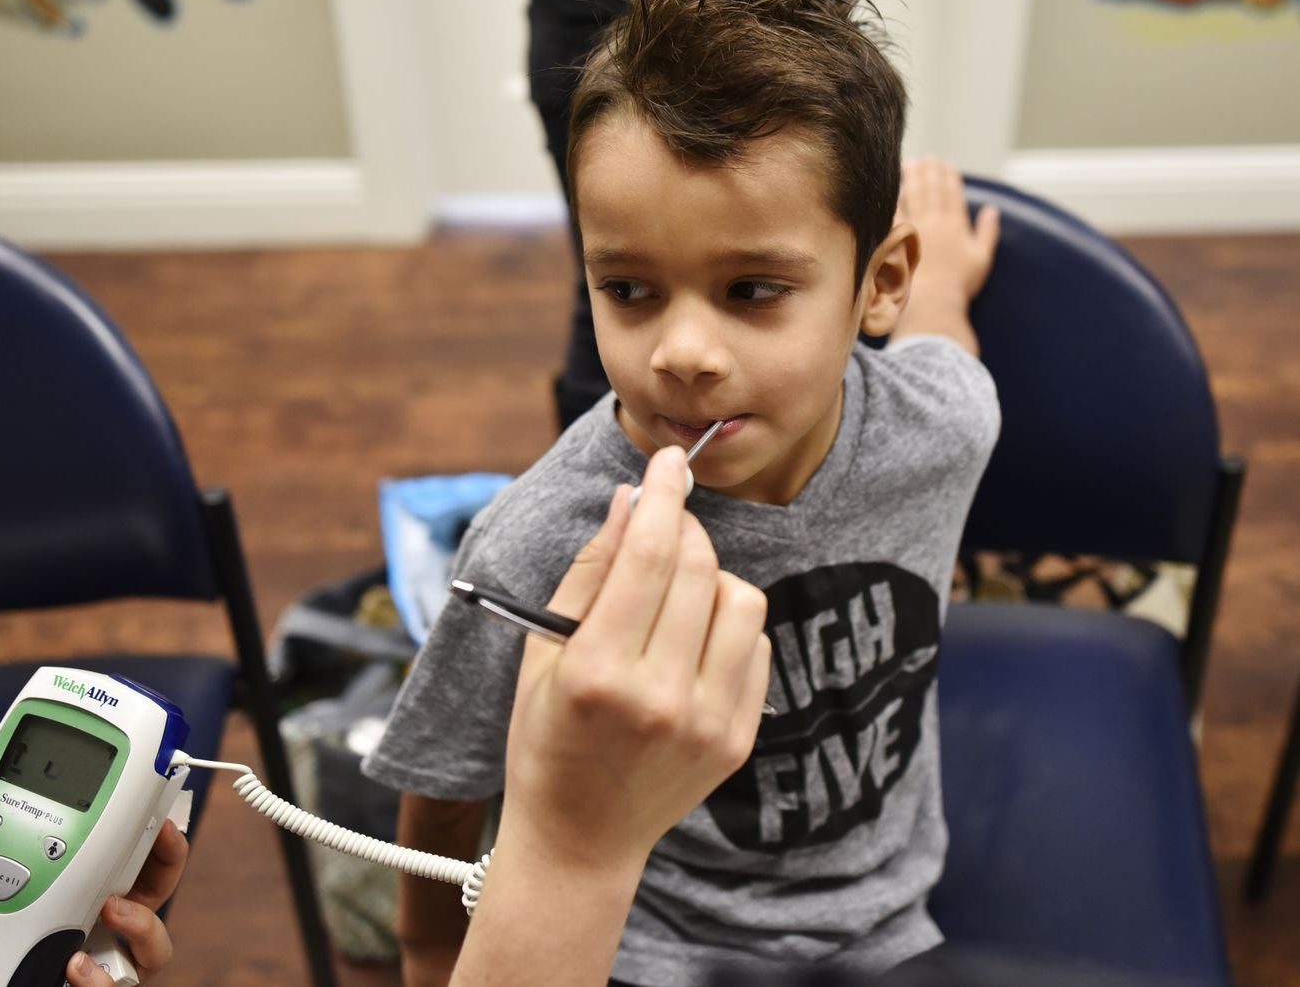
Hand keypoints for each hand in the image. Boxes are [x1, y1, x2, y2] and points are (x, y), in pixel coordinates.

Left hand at [0, 802, 187, 986]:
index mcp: (56, 903)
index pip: (112, 863)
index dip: (139, 831)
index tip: (144, 801)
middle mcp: (82, 936)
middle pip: (151, 895)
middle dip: (166, 860)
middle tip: (159, 837)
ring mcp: (83, 972)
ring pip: (151, 950)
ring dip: (144, 922)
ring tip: (113, 910)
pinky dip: (100, 981)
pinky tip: (75, 965)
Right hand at [500, 446, 772, 871]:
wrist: (580, 838)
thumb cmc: (547, 737)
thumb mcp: (542, 653)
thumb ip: (589, 572)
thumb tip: (630, 500)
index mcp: (599, 672)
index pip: (647, 556)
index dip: (661, 496)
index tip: (667, 460)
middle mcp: (660, 697)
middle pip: (699, 569)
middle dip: (683, 530)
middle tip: (663, 527)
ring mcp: (708, 722)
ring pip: (741, 600)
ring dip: (711, 578)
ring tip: (675, 595)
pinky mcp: (738, 738)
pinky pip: (756, 645)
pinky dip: (728, 625)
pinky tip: (692, 641)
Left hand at [897, 155, 998, 302]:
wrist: (933, 299)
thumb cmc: (960, 283)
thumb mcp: (982, 258)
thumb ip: (987, 232)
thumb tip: (993, 210)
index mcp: (956, 224)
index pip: (953, 193)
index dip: (950, 177)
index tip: (947, 165)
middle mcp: (935, 221)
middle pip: (932, 189)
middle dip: (930, 171)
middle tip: (927, 159)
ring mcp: (915, 228)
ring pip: (913, 196)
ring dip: (912, 178)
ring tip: (910, 164)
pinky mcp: (898, 238)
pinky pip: (895, 211)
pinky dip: (894, 198)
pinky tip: (892, 190)